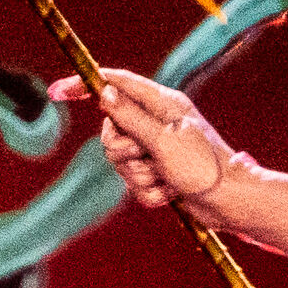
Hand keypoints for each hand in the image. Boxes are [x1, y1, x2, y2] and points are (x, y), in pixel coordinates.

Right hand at [50, 67, 252, 221]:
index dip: (86, 85)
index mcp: (161, 104)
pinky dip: (150, 192)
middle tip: (147, 156)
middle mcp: (156, 124)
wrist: (230, 203)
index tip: (58, 91)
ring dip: (140, 176)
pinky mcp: (159, 174)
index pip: (116, 84)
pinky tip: (171, 193)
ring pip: (120, 163)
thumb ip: (130, 116)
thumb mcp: (162, 139)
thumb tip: (105, 92)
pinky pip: (134, 184)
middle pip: (111, 132)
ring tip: (166, 178)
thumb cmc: (203, 166)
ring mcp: (157, 150)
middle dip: (123, 152)